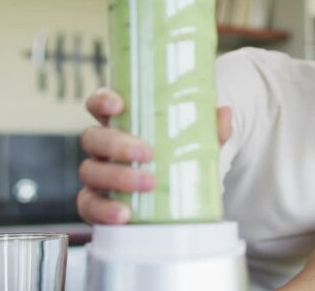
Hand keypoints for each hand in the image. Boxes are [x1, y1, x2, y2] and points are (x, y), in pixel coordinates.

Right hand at [77, 88, 232, 223]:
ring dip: (118, 177)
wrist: (176, 205)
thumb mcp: (196, 145)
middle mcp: (103, 149)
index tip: (119, 105)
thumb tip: (225, 112)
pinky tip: (125, 214)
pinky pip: (89, 206)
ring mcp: (97, 176)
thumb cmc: (178, 164)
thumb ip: (210, 129)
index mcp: (122, 125)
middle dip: (117, 144)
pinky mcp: (96, 204)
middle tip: (149, 153)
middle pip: (93, 138)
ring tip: (149, 184)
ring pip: (90, 171)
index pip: (99, 105)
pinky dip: (105, 210)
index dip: (102, 101)